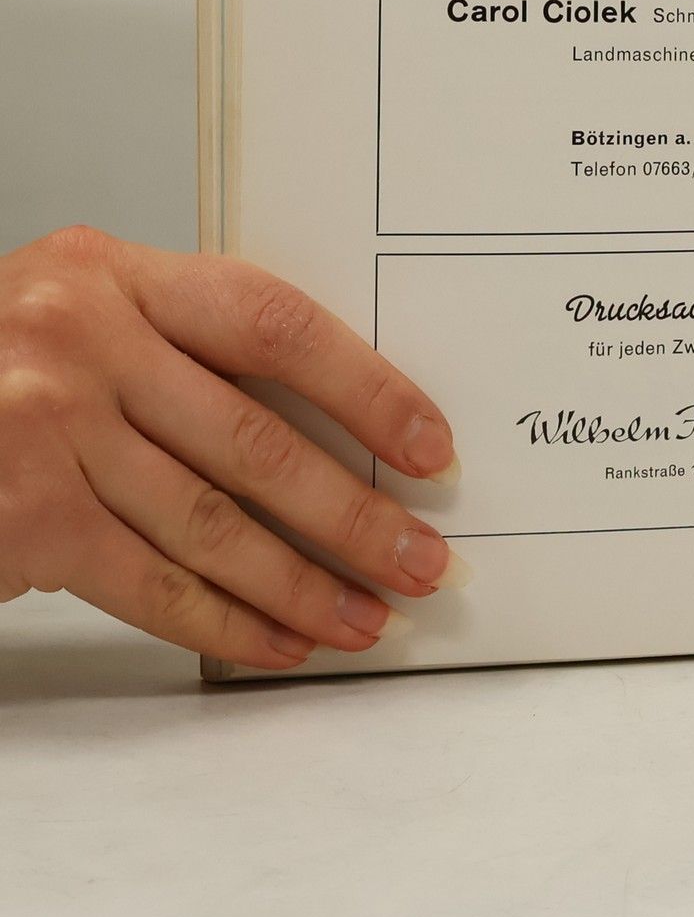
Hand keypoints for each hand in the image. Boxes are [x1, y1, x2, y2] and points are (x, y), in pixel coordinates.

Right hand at [0, 226, 466, 669]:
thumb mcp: (85, 312)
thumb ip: (184, 341)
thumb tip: (330, 425)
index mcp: (114, 275)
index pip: (276, 327)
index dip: (367, 390)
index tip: (430, 445)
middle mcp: (78, 343)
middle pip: (254, 441)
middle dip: (354, 514)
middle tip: (424, 559)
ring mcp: (44, 432)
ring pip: (212, 526)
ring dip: (304, 584)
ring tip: (370, 616)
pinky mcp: (24, 518)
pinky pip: (150, 584)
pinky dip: (227, 623)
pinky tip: (281, 641)